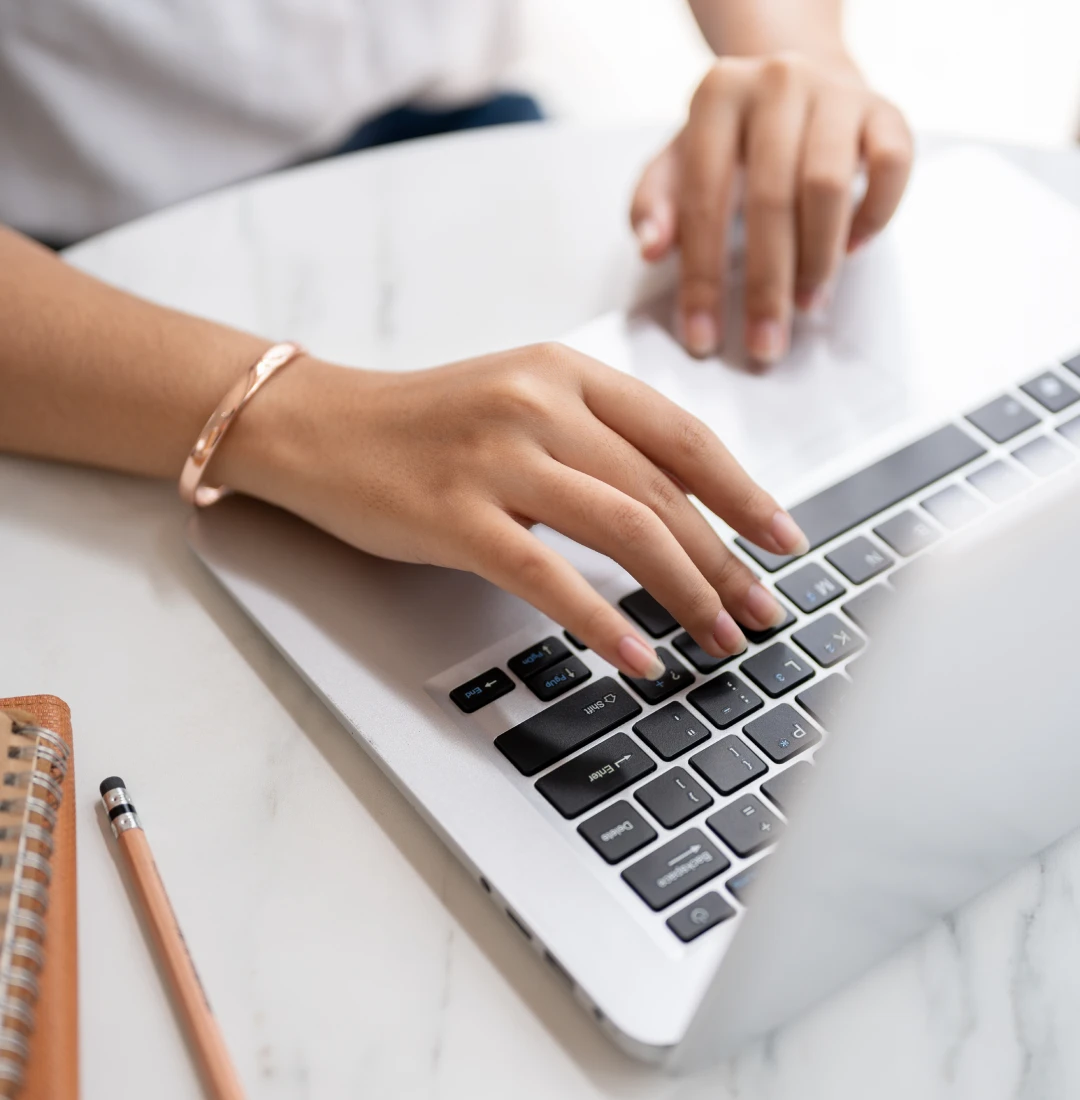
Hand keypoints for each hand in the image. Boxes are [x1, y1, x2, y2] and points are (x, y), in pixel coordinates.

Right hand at [219, 344, 807, 679]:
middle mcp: (541, 403)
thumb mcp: (521, 403)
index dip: (744, 493)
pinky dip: (601, 619)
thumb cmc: (426, 423)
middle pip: (664, 491)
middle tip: (760, 612)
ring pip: (624, 528)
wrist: (320, 426)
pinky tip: (636, 655)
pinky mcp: (456, 514)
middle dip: (726, 560)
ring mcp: (498, 457)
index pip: (682, 436)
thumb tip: (678, 510)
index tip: (784, 538)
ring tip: (716, 639)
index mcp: (567, 372)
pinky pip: (547, 574)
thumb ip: (595, 439)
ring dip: (684, 592)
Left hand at [631, 52, 912, 362]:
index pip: (703, 200)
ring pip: (829, 187)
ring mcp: (835, 93)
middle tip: (764, 342)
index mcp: (717, 95)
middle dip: (765, 286)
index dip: (702, 278)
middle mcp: (777, 83)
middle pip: (771, 200)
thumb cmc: (732, 141)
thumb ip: (655, 205)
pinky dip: (872, 216)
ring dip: (818, 260)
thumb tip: (650, 248)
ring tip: (806, 305)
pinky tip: (851, 249)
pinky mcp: (885, 110)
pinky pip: (890, 167)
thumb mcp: (677, 164)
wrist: (797, 85)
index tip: (703, 336)